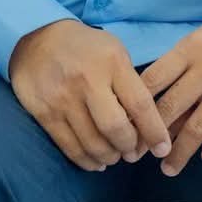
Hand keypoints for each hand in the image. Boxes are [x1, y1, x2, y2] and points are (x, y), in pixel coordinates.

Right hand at [10, 19, 172, 171]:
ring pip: (92, 142)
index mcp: (113, 63)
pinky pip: (69, 146)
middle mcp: (88, 81)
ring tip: (115, 157)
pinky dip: (86, 160)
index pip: (140, 104)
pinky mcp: (44, 113)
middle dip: (129, 148)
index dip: (154, 131)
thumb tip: (145, 123)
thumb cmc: (86, 48)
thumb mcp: (115, 52)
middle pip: (115, 128)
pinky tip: (95, 162)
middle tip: (133, 154)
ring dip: (108, 156)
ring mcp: (63, 98)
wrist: (38, 39)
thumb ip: (130, 83)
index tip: (163, 148)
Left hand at [141, 12, 201, 174]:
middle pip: (168, 109)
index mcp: (191, 49)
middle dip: (150, 137)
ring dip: (178, 153)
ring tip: (168, 168)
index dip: (134, 107)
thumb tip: (157, 96)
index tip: (126, 126)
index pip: (152, 81)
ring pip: (195, 129)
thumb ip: (183, 63)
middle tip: (139, 155)